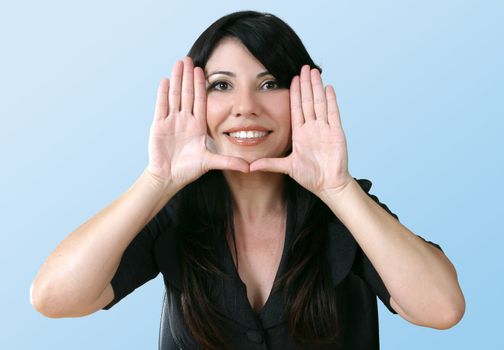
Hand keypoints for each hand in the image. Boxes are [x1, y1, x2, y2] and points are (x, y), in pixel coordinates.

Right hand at [147, 57, 248, 187]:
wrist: (168, 178)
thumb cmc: (188, 170)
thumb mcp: (211, 162)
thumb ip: (229, 162)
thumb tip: (249, 168)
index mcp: (197, 126)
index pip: (200, 101)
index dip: (201, 86)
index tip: (203, 71)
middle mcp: (184, 120)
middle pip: (187, 94)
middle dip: (188, 76)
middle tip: (189, 58)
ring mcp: (171, 121)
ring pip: (175, 96)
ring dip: (177, 79)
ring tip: (179, 63)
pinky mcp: (159, 126)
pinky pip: (161, 106)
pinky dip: (163, 93)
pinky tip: (165, 80)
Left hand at [250, 65, 352, 195]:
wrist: (328, 184)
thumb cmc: (310, 177)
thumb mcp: (287, 167)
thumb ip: (270, 164)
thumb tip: (250, 167)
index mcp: (300, 133)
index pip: (296, 108)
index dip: (295, 93)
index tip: (292, 79)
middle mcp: (312, 128)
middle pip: (308, 101)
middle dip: (306, 84)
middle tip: (304, 67)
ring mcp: (324, 129)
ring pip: (320, 103)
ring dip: (317, 87)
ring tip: (314, 72)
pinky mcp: (336, 132)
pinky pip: (333, 113)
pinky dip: (331, 101)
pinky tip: (328, 88)